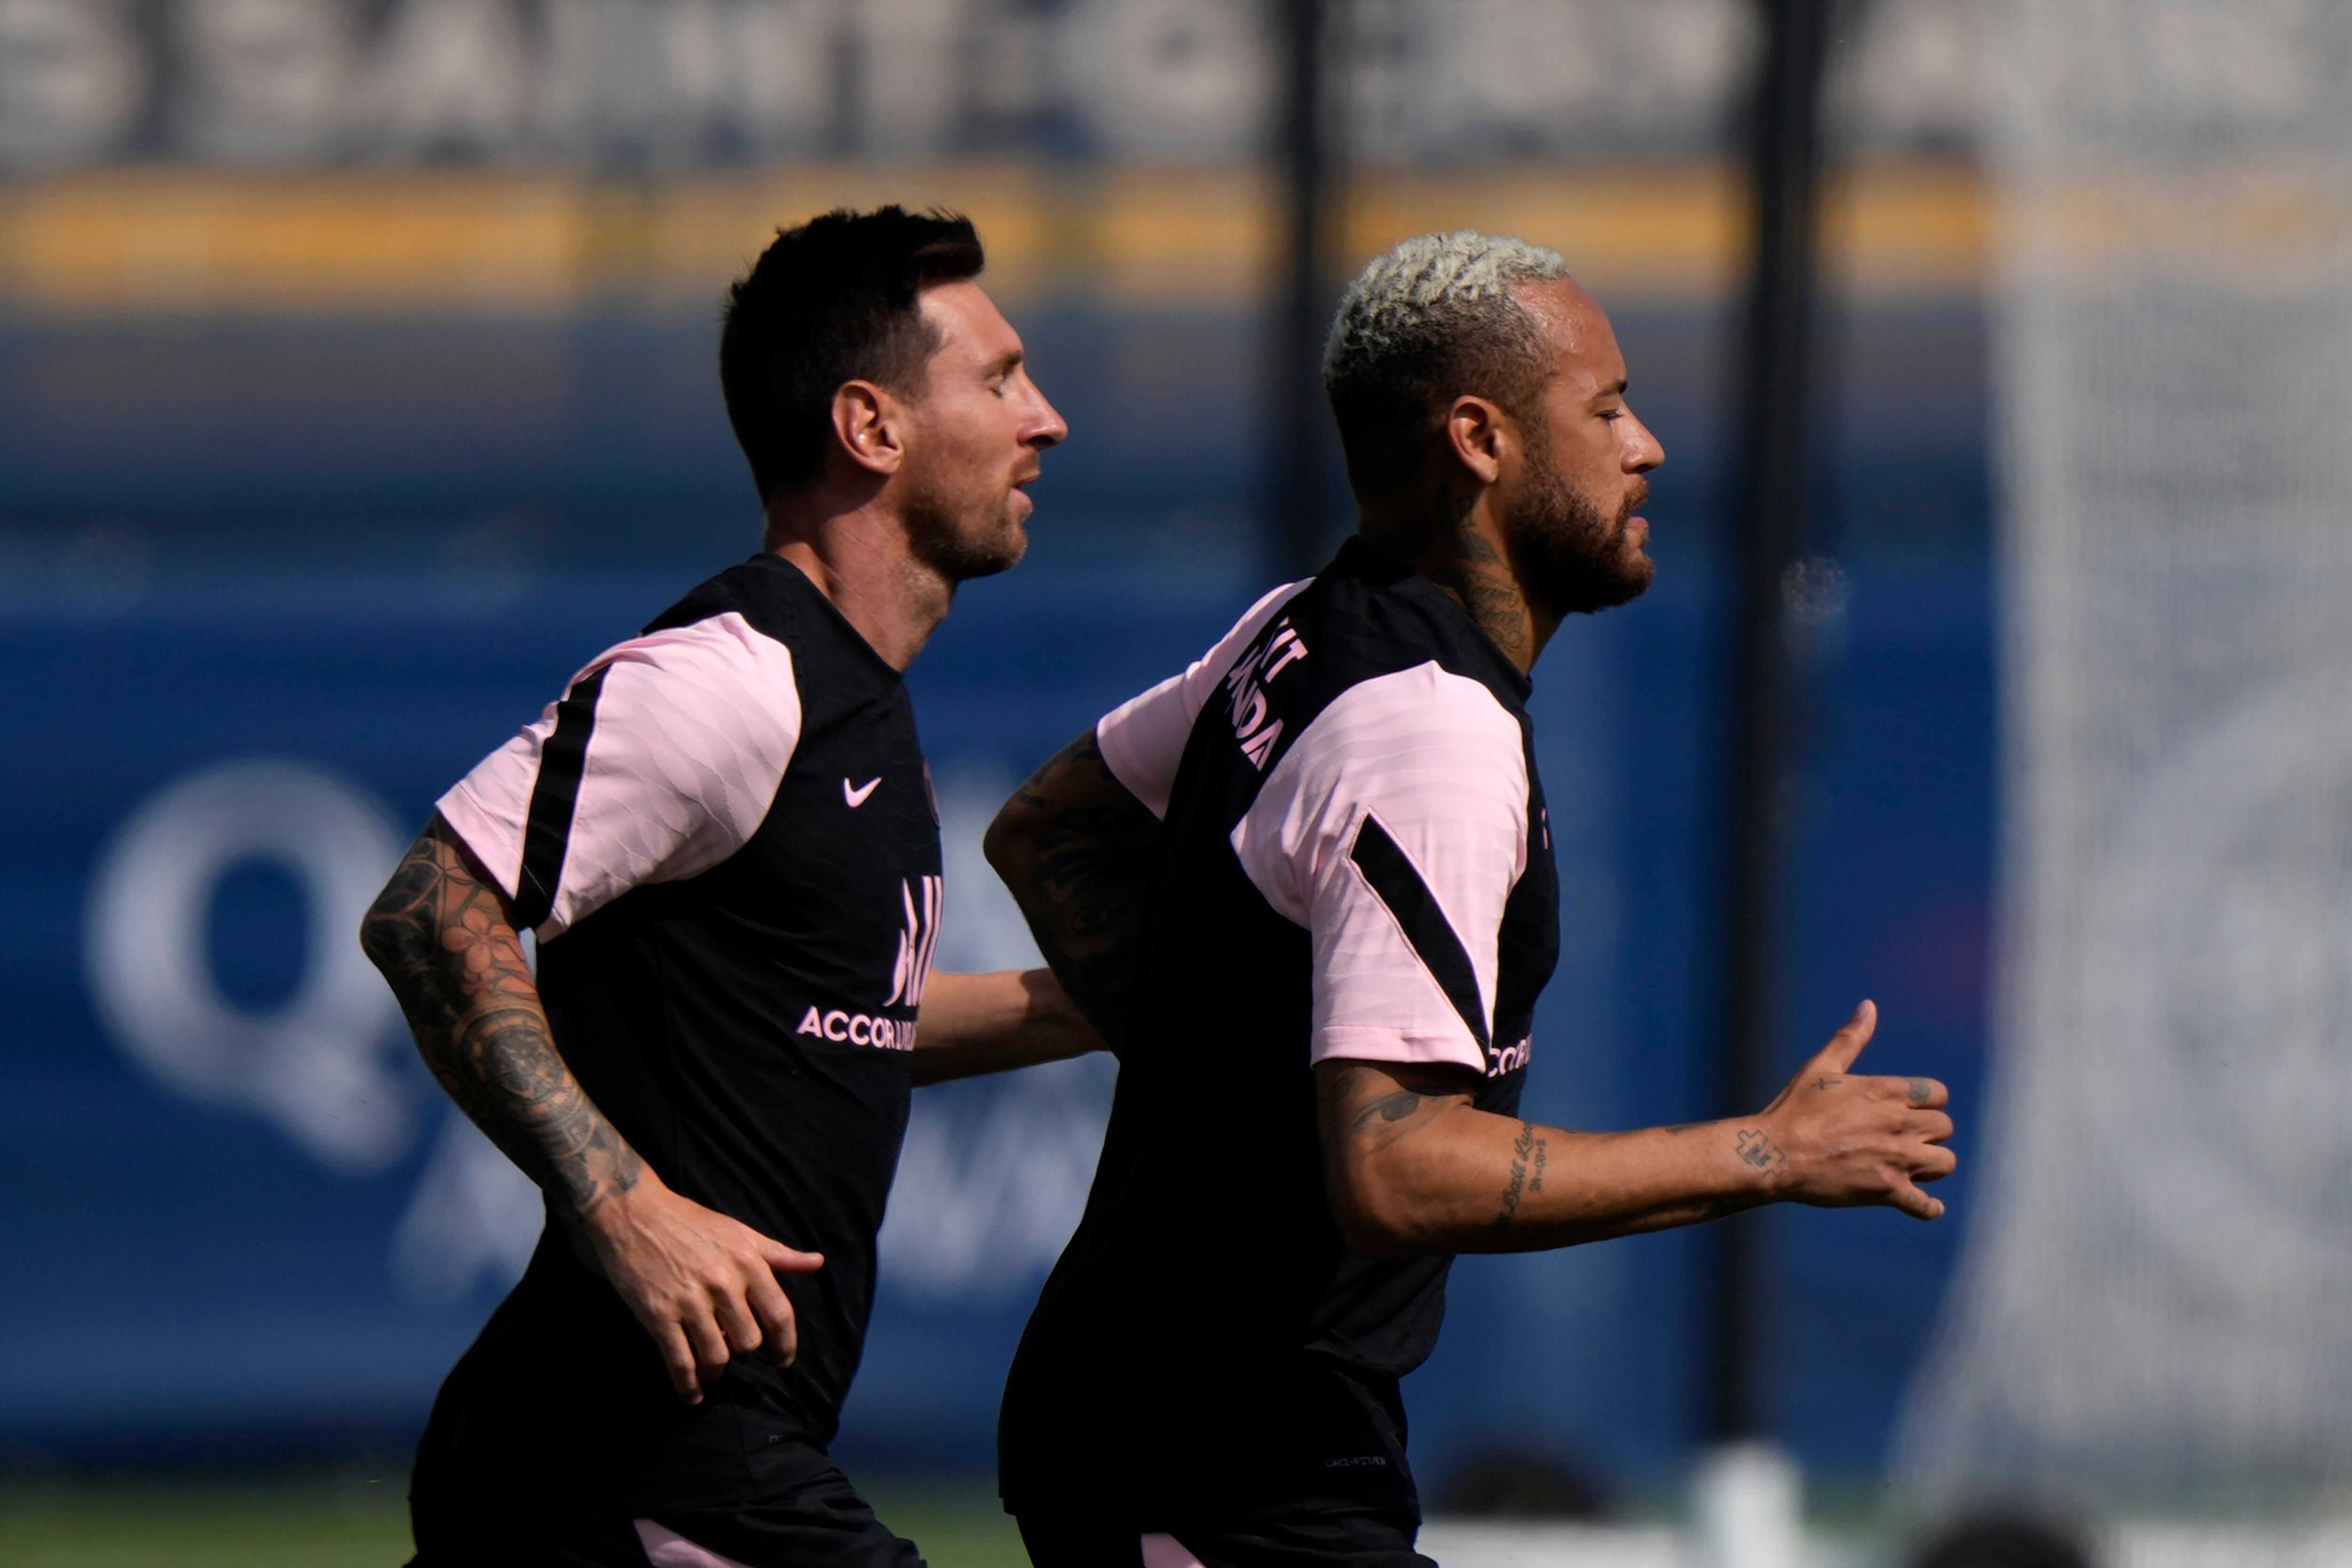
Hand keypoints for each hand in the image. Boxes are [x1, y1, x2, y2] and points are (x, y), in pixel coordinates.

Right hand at [581, 1174, 824, 1403]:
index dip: (786, 1345)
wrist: (634, 1212)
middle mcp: (723, 1283)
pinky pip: (680, 1363)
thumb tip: (817, 1263)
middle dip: (742, 1352)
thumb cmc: (691, 1221)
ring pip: (716, 1358)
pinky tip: (692, 1394)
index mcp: (748, 1262)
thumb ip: (778, 1254)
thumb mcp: (739, 1232)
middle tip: (732, 1349)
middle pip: (748, 1342)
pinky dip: (688, 1386)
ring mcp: (689, 1301)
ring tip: (712, 1370)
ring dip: (716, 1372)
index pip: (779, 1315)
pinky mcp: (658, 1315)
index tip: (783, 1362)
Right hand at [1752, 1000, 1954, 1219]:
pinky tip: (1927, 1205)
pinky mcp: (1887, 1190)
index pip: (1938, 1094)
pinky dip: (1928, 1207)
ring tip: (1912, 1167)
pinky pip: (1925, 1204)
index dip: (1928, 1102)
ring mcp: (1895, 1158)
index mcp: (1886, 1091)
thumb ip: (1850, 1038)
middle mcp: (1898, 1123)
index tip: (1910, 1110)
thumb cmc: (1794, 1108)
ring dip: (1932, 1165)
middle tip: (1907, 1139)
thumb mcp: (1821, 1066)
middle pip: (1944, 1127)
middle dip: (1929, 1133)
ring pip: (1944, 1162)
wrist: (1774, 1153)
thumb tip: (1868, 1006)